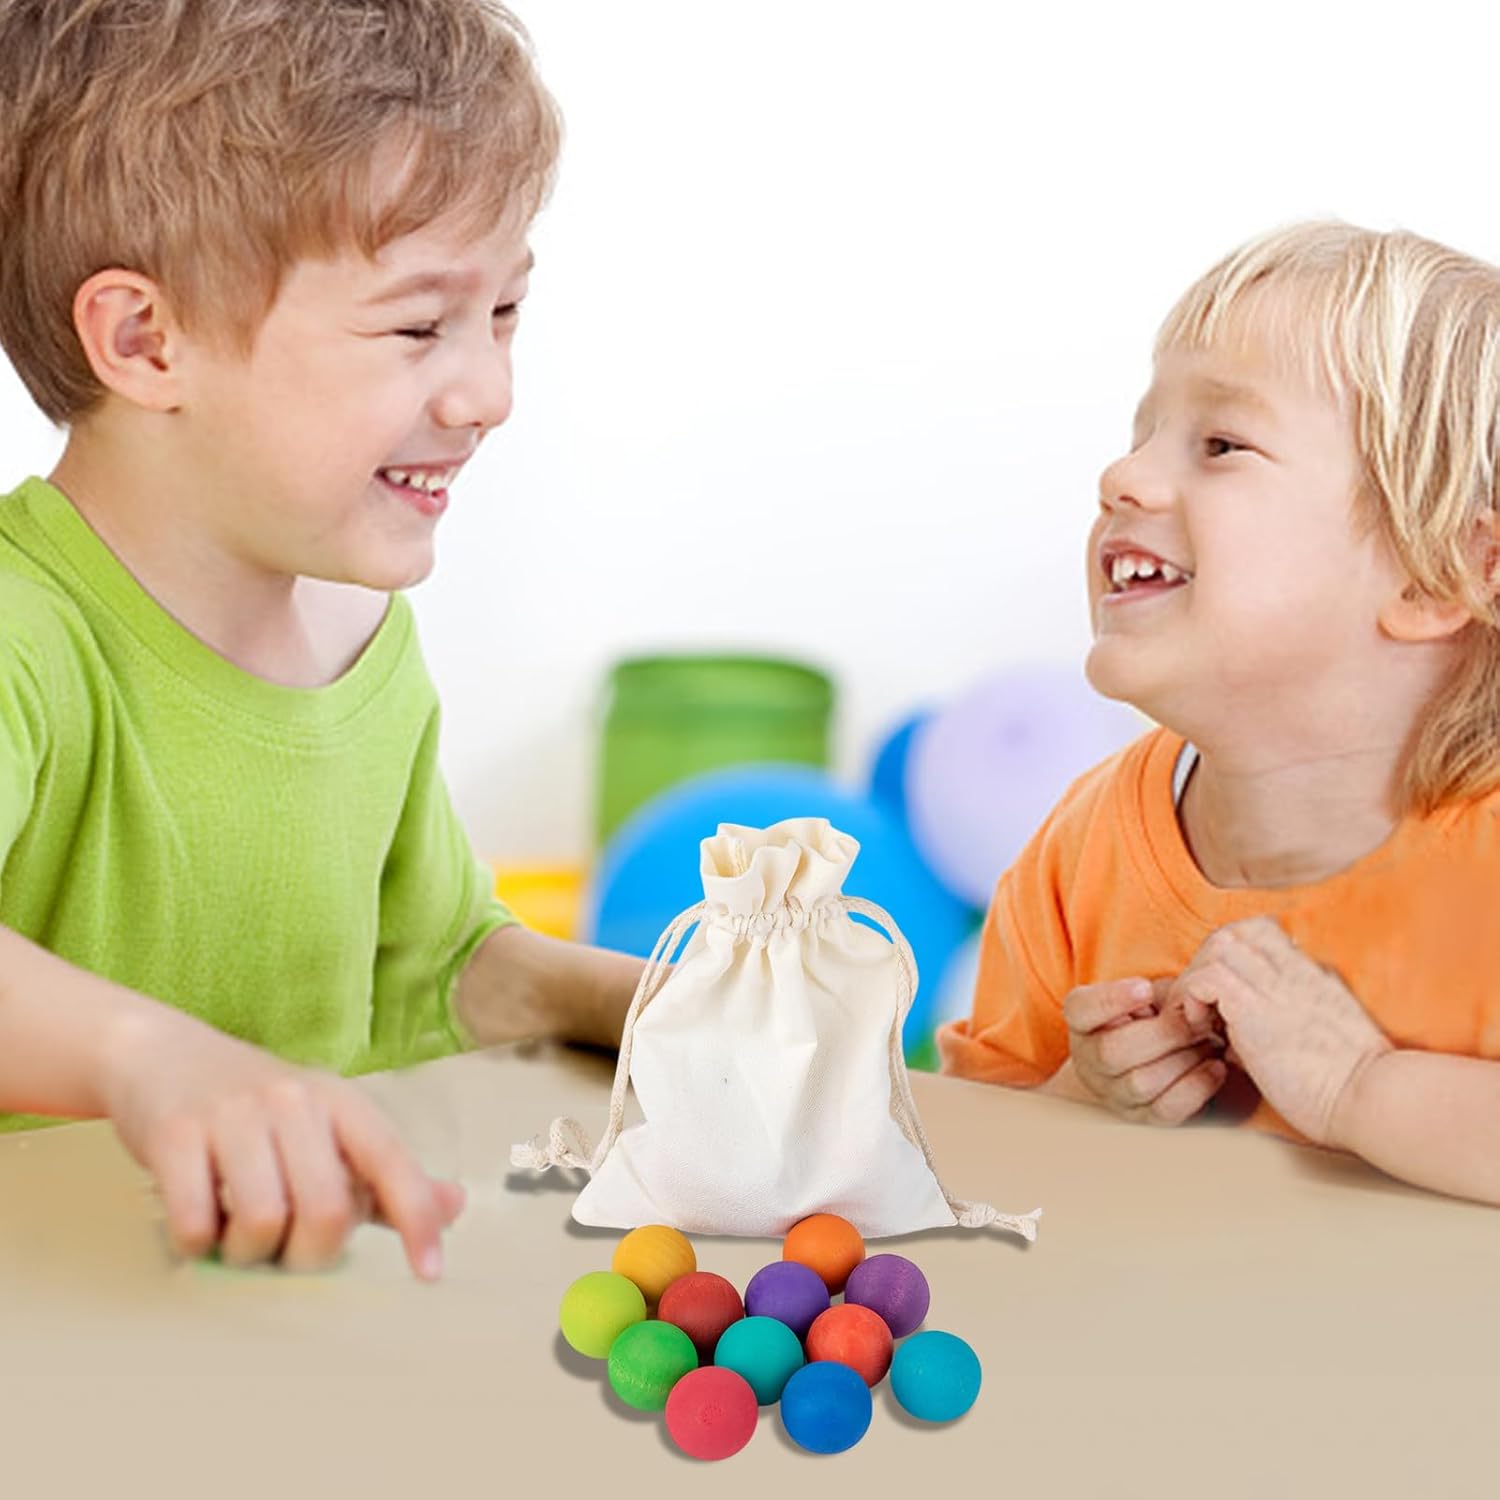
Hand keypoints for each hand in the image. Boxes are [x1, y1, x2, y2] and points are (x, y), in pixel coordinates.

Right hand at [101, 1009, 463, 1277]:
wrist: (162, 1053)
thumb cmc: (255, 1106)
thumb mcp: (326, 1125)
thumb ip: (384, 1174)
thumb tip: (454, 1205)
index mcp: (339, 1102)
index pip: (391, 1160)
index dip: (416, 1217)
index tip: (429, 1272)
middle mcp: (292, 1101)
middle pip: (326, 1211)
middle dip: (309, 1254)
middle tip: (285, 1248)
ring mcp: (232, 1115)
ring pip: (262, 1221)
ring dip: (248, 1252)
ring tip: (236, 1232)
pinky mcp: (175, 1134)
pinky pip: (195, 1221)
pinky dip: (197, 1243)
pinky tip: (198, 1223)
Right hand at [1062, 976, 1227, 1123]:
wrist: (1158, 1055)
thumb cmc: (1154, 1016)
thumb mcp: (1151, 994)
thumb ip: (1162, 993)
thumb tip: (1189, 998)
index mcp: (1083, 1021)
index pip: (1080, 1010)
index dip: (1111, 1000)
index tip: (1145, 988)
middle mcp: (1089, 1060)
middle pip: (1111, 1052)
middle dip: (1162, 1034)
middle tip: (1195, 1018)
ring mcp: (1113, 1093)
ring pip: (1140, 1084)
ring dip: (1183, 1060)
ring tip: (1210, 1041)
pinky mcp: (1143, 1118)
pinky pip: (1165, 1111)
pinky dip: (1196, 1088)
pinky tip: (1216, 1067)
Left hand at [1169, 917, 1391, 1144]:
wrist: (1373, 1098)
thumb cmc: (1351, 1082)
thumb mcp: (1325, 1032)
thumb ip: (1291, 1015)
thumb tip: (1244, 1030)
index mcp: (1311, 973)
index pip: (1260, 932)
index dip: (1233, 956)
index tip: (1223, 995)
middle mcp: (1293, 969)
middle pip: (1234, 932)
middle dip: (1206, 963)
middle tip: (1204, 1006)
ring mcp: (1274, 985)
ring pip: (1218, 945)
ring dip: (1198, 979)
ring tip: (1201, 1019)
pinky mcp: (1254, 1009)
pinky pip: (1207, 978)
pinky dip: (1194, 997)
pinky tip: (1204, 1028)